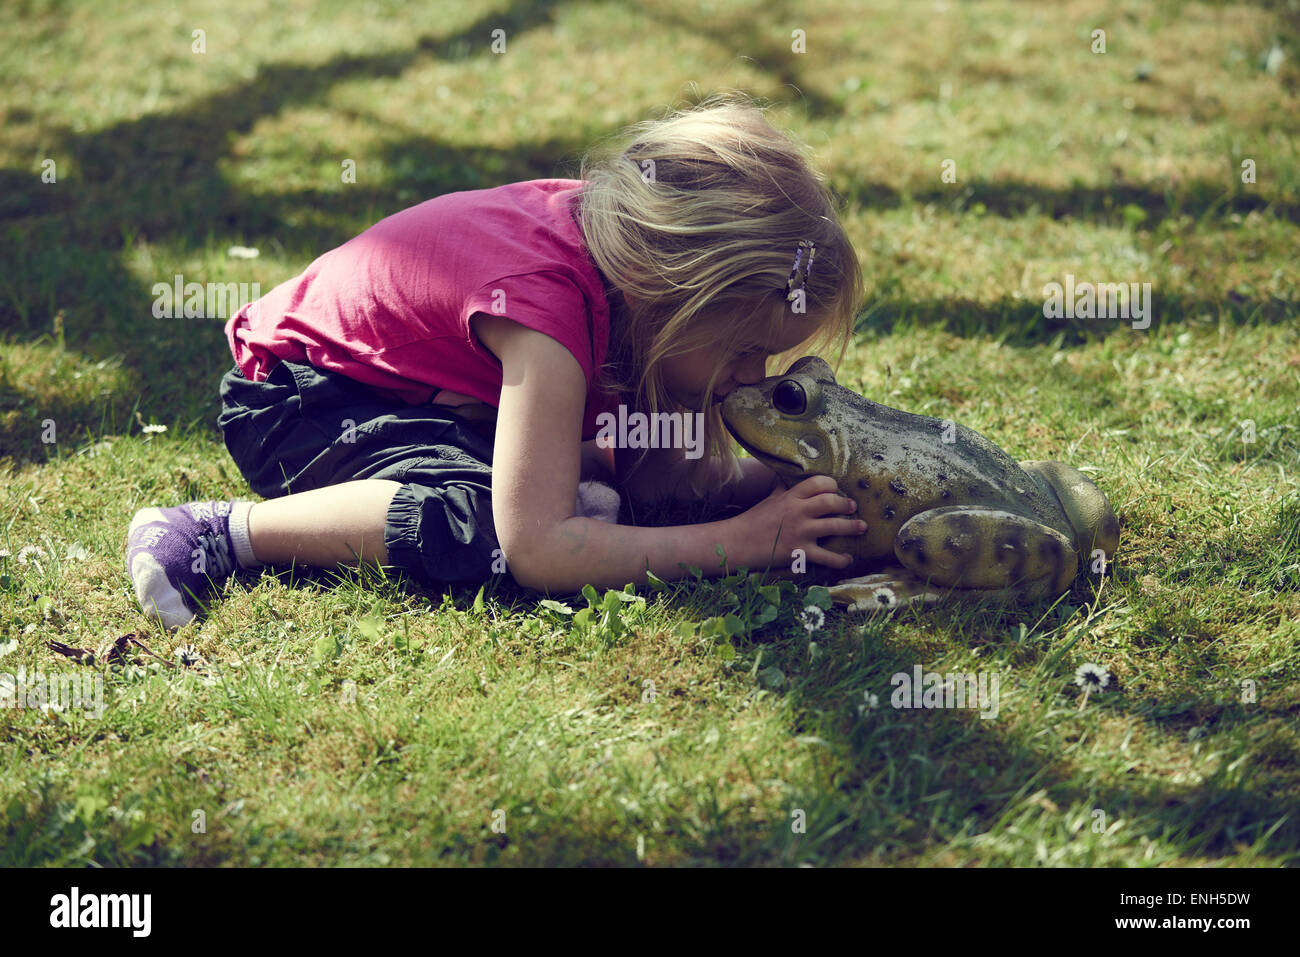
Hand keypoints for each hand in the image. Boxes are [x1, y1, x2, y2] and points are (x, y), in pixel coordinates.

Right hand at [729, 474, 865, 570]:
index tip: (836, 490)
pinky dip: (840, 560)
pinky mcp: (799, 552)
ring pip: (835, 526)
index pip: (818, 483)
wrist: (737, 543)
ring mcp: (800, 532)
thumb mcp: (769, 499)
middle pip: (831, 502)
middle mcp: (798, 512)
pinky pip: (827, 557)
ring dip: (852, 527)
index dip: (831, 485)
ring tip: (862, 527)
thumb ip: (783, 488)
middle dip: (846, 504)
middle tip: (853, 507)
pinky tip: (848, 559)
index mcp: (791, 497)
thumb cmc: (753, 520)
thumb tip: (790, 476)